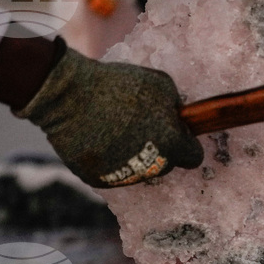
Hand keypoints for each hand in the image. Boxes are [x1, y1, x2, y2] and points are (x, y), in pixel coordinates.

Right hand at [14, 44, 203, 187]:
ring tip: (113, 128)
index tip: (175, 132)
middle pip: (165, 164)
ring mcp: (125, 176)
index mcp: (173, 144)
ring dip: (132, 154)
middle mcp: (152, 167)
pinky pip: (111, 172)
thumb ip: (176, 106)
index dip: (186, 143)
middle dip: (159, 148)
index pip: (194, 157)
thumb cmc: (118, 85)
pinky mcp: (99, 180)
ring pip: (138, 170)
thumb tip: (178, 117)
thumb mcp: (161, 84)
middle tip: (139, 125)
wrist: (69, 96)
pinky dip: (107, 159)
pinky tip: (97, 137)